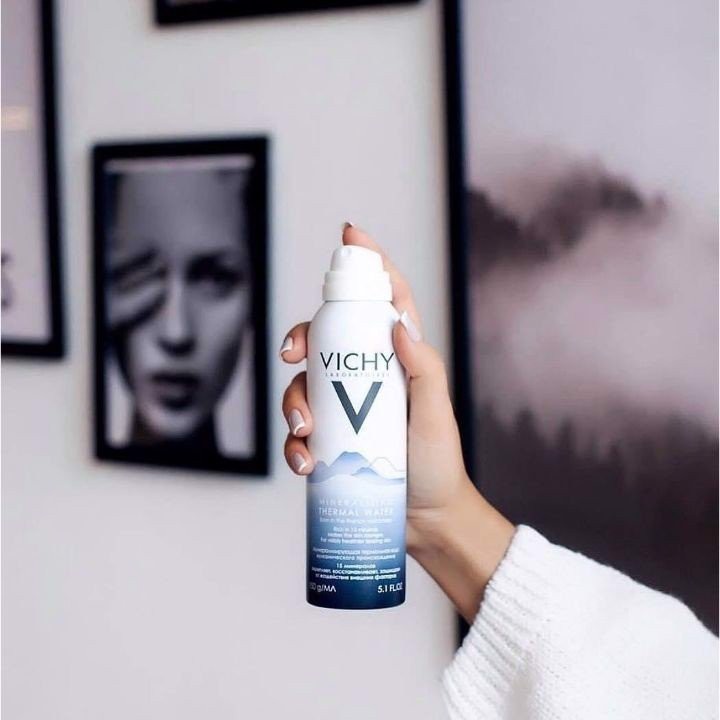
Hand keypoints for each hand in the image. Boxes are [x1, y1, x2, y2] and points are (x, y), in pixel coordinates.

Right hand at [280, 225, 514, 621]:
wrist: (425, 520)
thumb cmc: (438, 464)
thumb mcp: (437, 414)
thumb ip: (425, 369)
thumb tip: (400, 327)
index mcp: (398, 360)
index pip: (384, 301)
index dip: (368, 263)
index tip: (350, 234)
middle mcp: (368, 376)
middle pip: (326, 338)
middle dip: (301, 337)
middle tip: (291, 355)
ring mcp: (345, 408)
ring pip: (303, 384)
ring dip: (293, 401)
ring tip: (304, 432)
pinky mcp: (330, 440)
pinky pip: (299, 430)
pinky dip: (293, 441)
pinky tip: (304, 461)